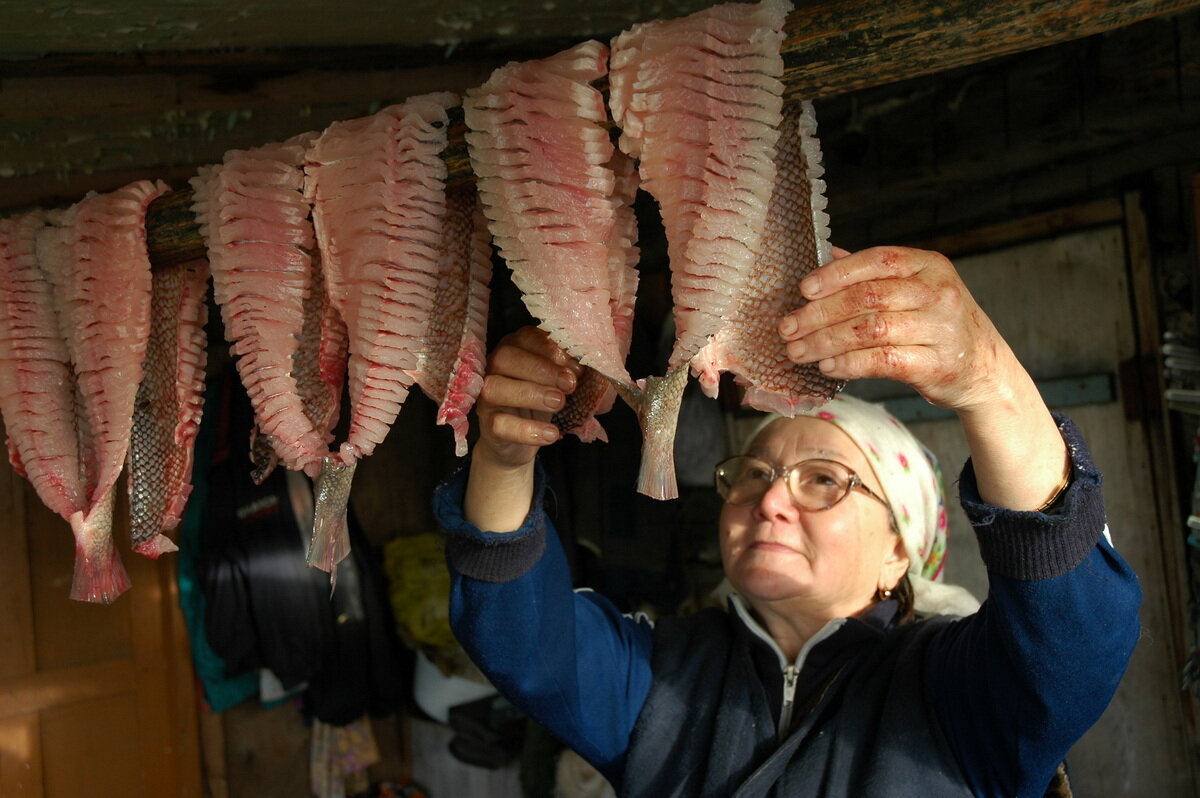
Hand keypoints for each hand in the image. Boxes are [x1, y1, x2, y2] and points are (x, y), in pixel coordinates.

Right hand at [473, 326, 581, 469]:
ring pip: (496, 388)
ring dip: (531, 393)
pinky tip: (551, 434)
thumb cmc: (541, 402)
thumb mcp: (559, 383)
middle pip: (506, 357)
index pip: (525, 337)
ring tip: (559, 403)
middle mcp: (494, 368)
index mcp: (515, 349)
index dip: (551, 349)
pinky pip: (499, 424)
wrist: (520, 440)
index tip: (576, 367)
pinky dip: (527, 430)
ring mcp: (486, 396)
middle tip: (569, 384)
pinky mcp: (487, 425)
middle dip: (541, 369)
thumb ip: (571, 372)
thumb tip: (596, 371)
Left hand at [777, 246, 1015, 412]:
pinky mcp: (936, 364)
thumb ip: (872, 273)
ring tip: (798, 351)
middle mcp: (937, 293)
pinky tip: (827, 366)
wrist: (984, 368)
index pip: (877, 260)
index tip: (803, 289)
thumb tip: (826, 255)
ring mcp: (940, 328)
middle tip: (788, 328)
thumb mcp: (914, 290)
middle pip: (867, 297)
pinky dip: (849, 364)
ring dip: (826, 341)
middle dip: (820, 313)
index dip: (836, 274)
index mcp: (928, 266)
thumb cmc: (937, 325)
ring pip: (870, 330)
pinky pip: (883, 361)